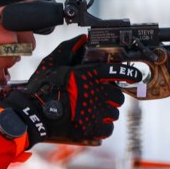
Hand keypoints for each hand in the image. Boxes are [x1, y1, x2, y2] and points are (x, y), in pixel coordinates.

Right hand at [0, 37, 142, 144]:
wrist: (34, 114)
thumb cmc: (43, 88)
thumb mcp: (53, 62)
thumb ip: (70, 49)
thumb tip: (82, 39)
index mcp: (91, 74)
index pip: (120, 72)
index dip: (130, 74)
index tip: (135, 76)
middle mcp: (99, 92)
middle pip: (118, 95)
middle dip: (110, 96)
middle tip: (97, 98)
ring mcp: (98, 111)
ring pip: (113, 113)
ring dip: (106, 112)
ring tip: (90, 111)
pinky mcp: (94, 129)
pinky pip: (107, 128)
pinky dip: (101, 127)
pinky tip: (90, 123)